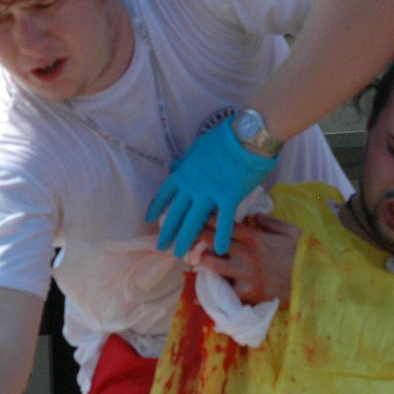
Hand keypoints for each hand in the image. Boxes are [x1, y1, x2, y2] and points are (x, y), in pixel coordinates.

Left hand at [147, 115, 278, 256]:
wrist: (244, 138)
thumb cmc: (222, 140)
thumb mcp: (197, 148)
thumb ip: (187, 162)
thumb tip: (176, 167)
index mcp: (183, 174)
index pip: (165, 194)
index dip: (157, 207)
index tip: (150, 219)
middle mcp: (192, 188)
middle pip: (176, 214)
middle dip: (168, 232)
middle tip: (161, 247)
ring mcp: (209, 195)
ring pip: (193, 222)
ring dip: (185, 239)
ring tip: (179, 254)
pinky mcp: (228, 199)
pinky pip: (224, 221)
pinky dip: (222, 236)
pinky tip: (220, 249)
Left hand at [192, 213, 302, 304]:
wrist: (314, 284)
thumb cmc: (305, 256)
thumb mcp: (293, 232)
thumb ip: (272, 222)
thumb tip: (255, 215)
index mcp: (256, 238)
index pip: (225, 225)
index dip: (209, 219)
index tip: (198, 215)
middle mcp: (246, 255)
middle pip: (213, 242)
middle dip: (197, 236)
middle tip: (185, 233)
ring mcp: (245, 274)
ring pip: (213, 265)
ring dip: (203, 260)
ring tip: (195, 258)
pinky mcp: (247, 292)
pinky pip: (228, 288)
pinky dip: (221, 285)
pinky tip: (211, 284)